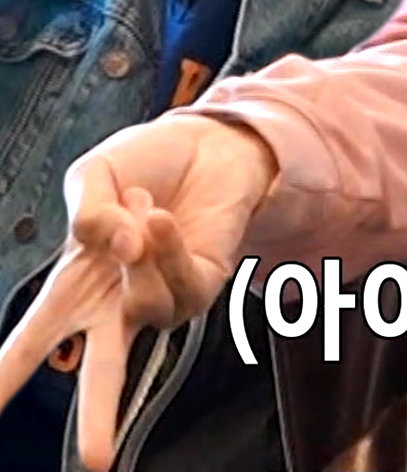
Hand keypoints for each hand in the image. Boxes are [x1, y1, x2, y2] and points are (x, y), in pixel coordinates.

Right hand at [0, 115, 277, 470]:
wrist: (206, 145)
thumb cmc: (142, 169)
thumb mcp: (91, 177)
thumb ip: (87, 210)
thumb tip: (108, 245)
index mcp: (72, 290)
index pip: (31, 345)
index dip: (5, 382)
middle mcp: (116, 306)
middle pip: (103, 372)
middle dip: (97, 417)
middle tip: (95, 462)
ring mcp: (162, 298)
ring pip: (143, 305)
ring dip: (136, 250)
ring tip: (140, 206)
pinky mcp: (205, 285)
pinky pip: (179, 280)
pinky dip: (164, 245)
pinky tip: (159, 217)